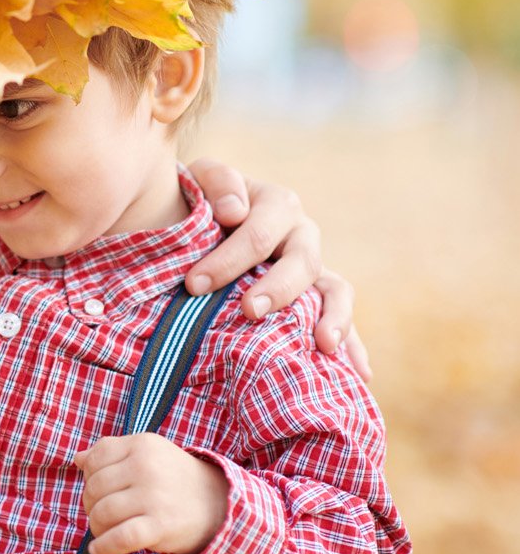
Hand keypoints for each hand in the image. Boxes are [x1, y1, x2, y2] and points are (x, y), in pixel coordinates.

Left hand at [74, 434, 226, 553]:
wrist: (219, 506)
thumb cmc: (173, 479)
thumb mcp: (147, 455)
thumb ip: (112, 454)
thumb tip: (77, 459)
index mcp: (142, 444)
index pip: (94, 459)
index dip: (88, 477)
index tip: (98, 490)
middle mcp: (146, 466)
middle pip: (94, 488)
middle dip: (90, 504)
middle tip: (101, 514)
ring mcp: (154, 496)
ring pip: (102, 512)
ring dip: (96, 526)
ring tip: (103, 531)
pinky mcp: (160, 525)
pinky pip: (120, 537)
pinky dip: (104, 547)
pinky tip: (97, 550)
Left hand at [185, 158, 369, 381]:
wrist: (206, 217)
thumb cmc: (201, 200)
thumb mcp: (201, 178)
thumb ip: (217, 182)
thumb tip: (236, 211)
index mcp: (277, 204)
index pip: (259, 234)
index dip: (227, 260)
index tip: (193, 285)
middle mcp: (302, 236)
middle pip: (303, 263)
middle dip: (278, 290)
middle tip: (250, 311)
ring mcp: (314, 268)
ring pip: (335, 290)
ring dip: (333, 318)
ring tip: (323, 346)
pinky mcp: (316, 297)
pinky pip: (339, 320)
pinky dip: (353, 345)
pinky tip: (359, 374)